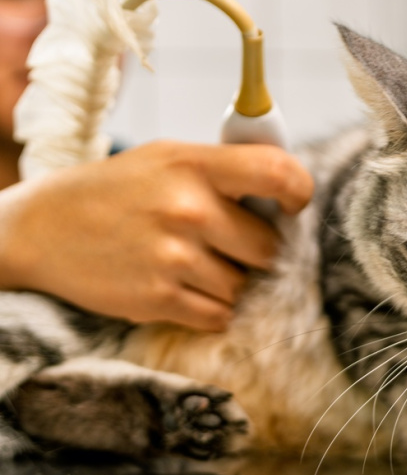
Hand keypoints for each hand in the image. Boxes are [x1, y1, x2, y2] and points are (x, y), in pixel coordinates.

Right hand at [0, 140, 313, 330]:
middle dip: (252, 249)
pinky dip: (207, 308)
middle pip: (268, 246)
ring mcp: (174, 257)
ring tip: (186, 262)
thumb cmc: (119, 191)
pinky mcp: (159, 299)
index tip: (291, 207)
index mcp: (194, 164)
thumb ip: (226, 171)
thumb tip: (290, 192)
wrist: (40, 229)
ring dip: (226, 281)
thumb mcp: (168, 158)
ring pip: (243, 285)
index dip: (299, 192)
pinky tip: (178, 286)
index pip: (279, 173)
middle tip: (219, 242)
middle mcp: (188, 209)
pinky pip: (219, 315)